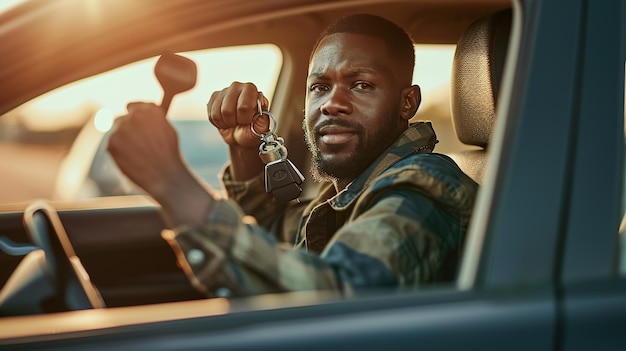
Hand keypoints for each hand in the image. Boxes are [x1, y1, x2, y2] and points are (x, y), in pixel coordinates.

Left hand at [107, 102, 212, 226]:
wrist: (165, 176)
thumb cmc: (170, 155)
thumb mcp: (168, 130)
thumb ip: (153, 119)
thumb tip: (141, 116)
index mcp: (150, 109)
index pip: (133, 106)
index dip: (133, 116)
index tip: (135, 126)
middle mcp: (134, 115)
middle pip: (122, 119)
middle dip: (127, 130)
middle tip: (136, 145)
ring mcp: (121, 128)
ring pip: (116, 132)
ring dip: (122, 141)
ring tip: (137, 156)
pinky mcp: (111, 142)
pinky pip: (112, 145)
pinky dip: (118, 153)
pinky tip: (132, 161)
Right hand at [207, 82, 269, 180]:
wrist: (241, 135)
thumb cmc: (253, 132)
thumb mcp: (259, 132)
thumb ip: (261, 126)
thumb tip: (259, 122)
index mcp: (254, 91)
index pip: (244, 104)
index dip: (244, 118)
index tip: (247, 123)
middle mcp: (240, 86)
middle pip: (227, 108)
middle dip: (233, 122)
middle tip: (239, 125)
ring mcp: (225, 90)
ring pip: (217, 111)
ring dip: (225, 123)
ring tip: (232, 124)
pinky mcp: (213, 97)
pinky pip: (209, 113)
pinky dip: (216, 122)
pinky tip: (224, 121)